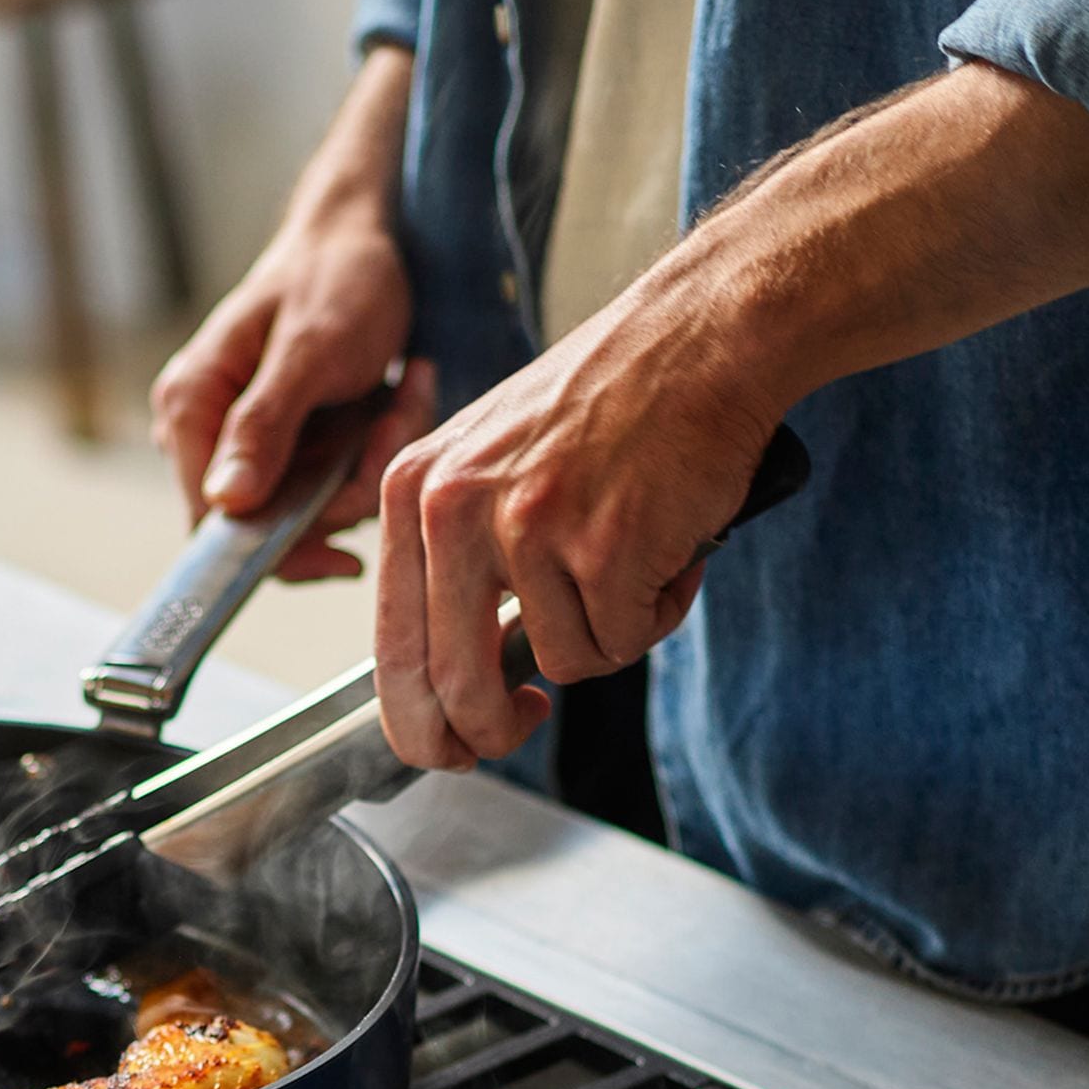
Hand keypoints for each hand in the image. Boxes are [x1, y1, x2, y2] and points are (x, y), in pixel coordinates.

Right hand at [149, 46, 428, 580]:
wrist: (367, 239)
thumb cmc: (335, 280)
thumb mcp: (308, 353)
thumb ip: (263, 427)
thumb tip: (225, 503)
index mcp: (190, 408)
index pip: (216, 525)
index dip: (284, 545)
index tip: (349, 537)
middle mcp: (210, 433)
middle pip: (276, 523)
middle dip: (347, 488)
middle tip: (391, 423)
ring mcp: (254, 440)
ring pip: (319, 506)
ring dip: (374, 463)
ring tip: (403, 394)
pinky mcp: (296, 443)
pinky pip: (340, 481)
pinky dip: (380, 449)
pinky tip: (400, 394)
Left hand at [374, 269, 779, 768]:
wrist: (695, 341)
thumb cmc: (607, 403)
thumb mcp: (489, 464)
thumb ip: (458, 561)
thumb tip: (459, 678)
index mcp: (412, 492)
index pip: (393, 651)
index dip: (421, 725)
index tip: (451, 747)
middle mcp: (453, 510)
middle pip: (458, 687)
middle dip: (494, 729)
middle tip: (526, 722)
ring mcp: (526, 530)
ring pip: (562, 664)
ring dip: (608, 635)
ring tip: (633, 563)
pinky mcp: (601, 549)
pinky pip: (623, 639)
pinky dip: (655, 612)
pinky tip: (666, 551)